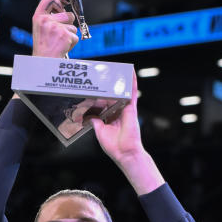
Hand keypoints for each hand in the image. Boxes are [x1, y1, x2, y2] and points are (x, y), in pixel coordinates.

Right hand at [31, 0, 77, 57]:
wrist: (44, 60)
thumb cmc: (43, 45)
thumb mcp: (40, 27)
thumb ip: (48, 16)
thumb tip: (63, 8)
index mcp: (39, 17)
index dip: (58, 1)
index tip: (62, 7)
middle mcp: (46, 20)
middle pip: (68, 14)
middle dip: (68, 24)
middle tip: (59, 34)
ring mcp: (56, 28)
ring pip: (73, 26)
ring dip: (69, 34)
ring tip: (59, 41)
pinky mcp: (65, 35)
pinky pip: (75, 36)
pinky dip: (72, 42)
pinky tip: (63, 46)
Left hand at [90, 74, 163, 194]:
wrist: (125, 152)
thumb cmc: (114, 146)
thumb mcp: (100, 132)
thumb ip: (95, 122)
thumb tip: (90, 115)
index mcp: (111, 118)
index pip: (104, 104)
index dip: (99, 97)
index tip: (92, 90)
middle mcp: (118, 112)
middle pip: (112, 96)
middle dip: (108, 87)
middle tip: (101, 75)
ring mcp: (125, 110)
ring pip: (122, 92)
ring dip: (120, 81)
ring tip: (118, 69)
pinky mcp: (131, 109)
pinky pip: (132, 93)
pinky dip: (132, 83)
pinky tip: (131, 73)